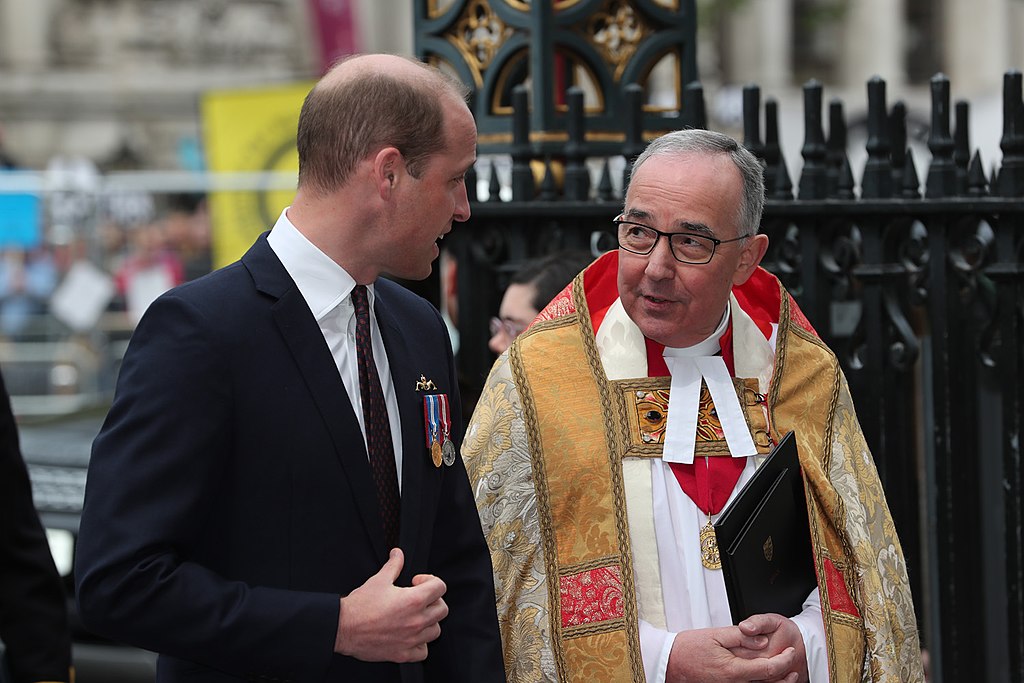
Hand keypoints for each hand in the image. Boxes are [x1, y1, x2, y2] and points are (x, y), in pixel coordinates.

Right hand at [334, 548, 448, 662]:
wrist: (343, 627)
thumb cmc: (360, 605)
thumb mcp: (379, 580)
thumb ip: (394, 565)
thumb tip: (398, 554)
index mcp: (413, 600)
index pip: (440, 587)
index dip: (430, 580)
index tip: (417, 582)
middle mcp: (416, 621)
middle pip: (442, 609)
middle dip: (433, 600)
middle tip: (419, 598)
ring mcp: (411, 639)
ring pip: (435, 630)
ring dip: (429, 622)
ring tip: (415, 616)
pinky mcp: (403, 654)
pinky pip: (423, 651)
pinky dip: (420, 644)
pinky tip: (411, 635)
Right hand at [665, 622, 802, 682]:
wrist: (668, 664)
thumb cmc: (687, 649)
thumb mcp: (714, 635)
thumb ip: (740, 636)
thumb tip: (761, 640)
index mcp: (733, 670)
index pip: (768, 669)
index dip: (784, 660)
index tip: (790, 651)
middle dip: (785, 674)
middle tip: (793, 663)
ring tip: (786, 674)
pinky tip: (763, 679)